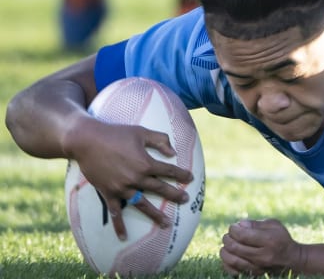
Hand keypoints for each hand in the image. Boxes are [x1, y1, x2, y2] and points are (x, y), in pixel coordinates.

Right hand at [65, 117, 192, 239]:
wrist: (87, 141)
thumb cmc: (116, 134)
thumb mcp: (141, 132)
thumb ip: (160, 140)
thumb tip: (173, 153)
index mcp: (146, 163)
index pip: (169, 171)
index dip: (181, 175)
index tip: (190, 178)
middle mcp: (136, 178)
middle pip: (160, 189)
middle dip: (174, 195)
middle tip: (184, 200)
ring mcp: (122, 188)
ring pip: (142, 204)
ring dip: (155, 215)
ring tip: (166, 224)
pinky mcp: (108, 193)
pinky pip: (115, 212)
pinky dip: (119, 225)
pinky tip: (124, 237)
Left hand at [221, 219, 303, 275]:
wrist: (290, 258)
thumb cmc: (280, 238)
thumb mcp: (274, 225)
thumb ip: (256, 224)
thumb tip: (239, 225)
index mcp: (269, 241)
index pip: (243, 236)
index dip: (233, 230)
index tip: (233, 227)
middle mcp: (263, 256)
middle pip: (235, 247)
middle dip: (227, 238)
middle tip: (228, 235)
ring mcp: (257, 267)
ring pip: (232, 260)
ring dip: (225, 250)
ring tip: (227, 244)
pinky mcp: (253, 275)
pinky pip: (232, 271)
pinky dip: (226, 263)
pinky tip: (229, 255)